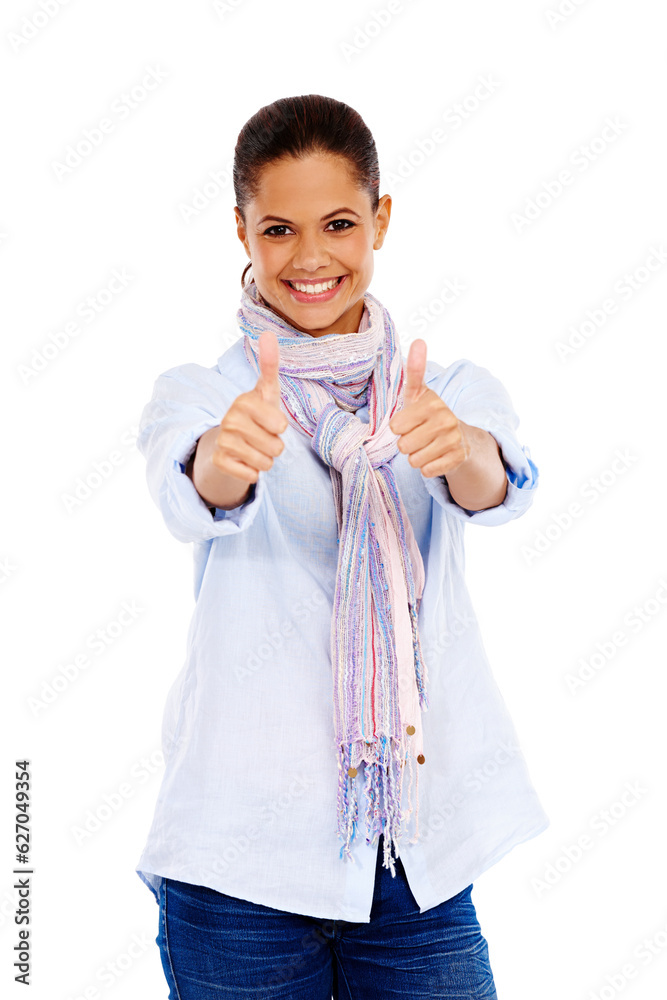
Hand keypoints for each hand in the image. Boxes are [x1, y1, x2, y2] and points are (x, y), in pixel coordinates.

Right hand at [211, 329, 288, 484]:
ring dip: (266, 460)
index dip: (280, 427)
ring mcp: (222, 441)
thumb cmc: (256, 415)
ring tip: (255, 448)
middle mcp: (229, 419)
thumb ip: (270, 364)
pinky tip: (245, 461)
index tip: (272, 422)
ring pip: (265, 462)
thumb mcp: (266, 391)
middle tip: (263, 437)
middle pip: (276, 447)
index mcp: (244, 401)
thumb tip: (268, 333)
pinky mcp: (219, 461)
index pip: (279, 424)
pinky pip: (251, 475)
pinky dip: (253, 473)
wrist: (229, 442)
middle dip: (275, 447)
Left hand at [388, 339, 469, 477]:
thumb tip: (419, 339)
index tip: (410, 422)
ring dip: (416, 457)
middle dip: (407, 444)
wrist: (461, 438)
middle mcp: (446, 419)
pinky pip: (427, 471)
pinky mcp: (458, 458)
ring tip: (427, 446)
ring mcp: (453, 440)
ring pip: (414, 460)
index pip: (396, 426)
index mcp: (432, 402)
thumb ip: (415, 370)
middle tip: (419, 435)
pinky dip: (427, 467)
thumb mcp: (419, 393)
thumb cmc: (429, 415)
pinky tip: (436, 457)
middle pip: (403, 445)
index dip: (399, 427)